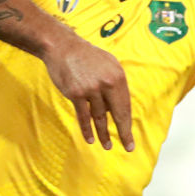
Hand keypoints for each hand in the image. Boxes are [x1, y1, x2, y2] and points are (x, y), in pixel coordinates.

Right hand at [41, 30, 134, 150]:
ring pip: (99, 117)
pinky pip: (83, 116)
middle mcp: (107, 83)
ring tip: (107, 146)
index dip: (128, 123)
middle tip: (128, 147)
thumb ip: (116, 85)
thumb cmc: (88, 58)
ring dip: (103, 134)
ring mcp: (90, 89)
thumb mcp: (109, 65)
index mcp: (118, 76)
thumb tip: (118, 107)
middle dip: (123, 133)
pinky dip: (87, 129)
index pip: (125, 105)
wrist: (63, 47)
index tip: (131, 136)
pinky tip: (90, 139)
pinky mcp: (76, 93)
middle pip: (117, 114)